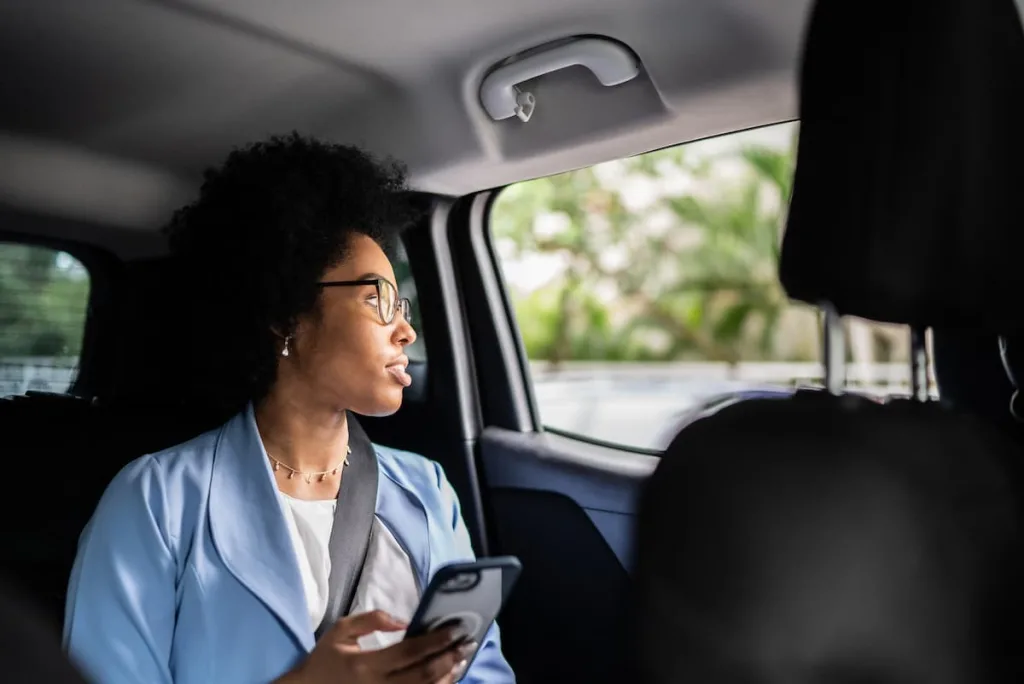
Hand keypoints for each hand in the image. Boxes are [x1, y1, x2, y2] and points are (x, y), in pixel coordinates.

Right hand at [278, 610, 473, 683]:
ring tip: (462, 660)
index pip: (410, 652)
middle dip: (449, 658)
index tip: (456, 629)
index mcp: (366, 665)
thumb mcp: (341, 630)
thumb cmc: (325, 659)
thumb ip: (371, 620)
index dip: (436, 641)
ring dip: (447, 677)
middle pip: (423, 675)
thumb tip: (404, 621)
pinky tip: (447, 679)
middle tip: (468, 643)